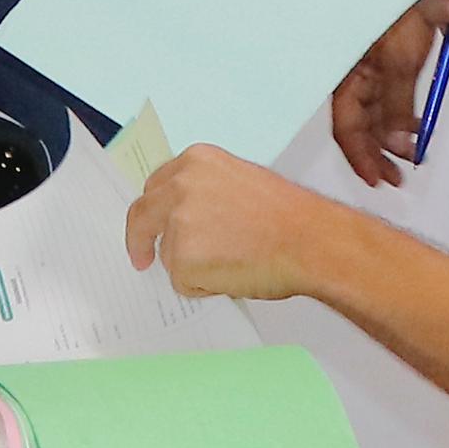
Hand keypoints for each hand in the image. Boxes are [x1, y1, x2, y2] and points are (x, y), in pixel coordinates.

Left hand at [122, 147, 332, 300]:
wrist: (309, 240)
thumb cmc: (288, 217)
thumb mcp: (239, 181)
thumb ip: (206, 192)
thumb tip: (189, 217)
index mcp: (195, 161)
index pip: (154, 187)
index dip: (151, 212)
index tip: (146, 226)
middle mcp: (180, 186)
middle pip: (141, 217)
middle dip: (140, 240)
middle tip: (143, 259)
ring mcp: (178, 222)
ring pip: (168, 255)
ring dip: (193, 266)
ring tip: (235, 260)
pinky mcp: (182, 258)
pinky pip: (182, 283)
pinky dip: (204, 287)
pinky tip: (233, 274)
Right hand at [330, 3, 447, 188]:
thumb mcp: (400, 56)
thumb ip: (397, 101)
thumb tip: (394, 143)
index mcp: (350, 69)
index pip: (347, 124)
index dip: (360, 155)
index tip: (376, 179)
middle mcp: (360, 66)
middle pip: (364, 119)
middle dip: (379, 151)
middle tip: (395, 177)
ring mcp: (380, 57)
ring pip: (383, 105)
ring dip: (396, 133)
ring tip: (410, 155)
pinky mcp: (403, 46)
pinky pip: (401, 85)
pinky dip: (409, 109)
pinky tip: (418, 124)